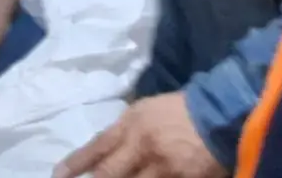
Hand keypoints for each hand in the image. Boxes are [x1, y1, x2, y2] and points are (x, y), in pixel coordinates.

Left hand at [55, 94, 225, 177]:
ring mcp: (164, 168)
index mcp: (133, 123)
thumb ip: (126, 130)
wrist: (223, 114)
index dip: (76, 164)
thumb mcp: (148, 110)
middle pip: (108, 175)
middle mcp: (143, 146)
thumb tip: (105, 151)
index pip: (97, 147)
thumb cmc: (183, 109)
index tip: (58, 176)